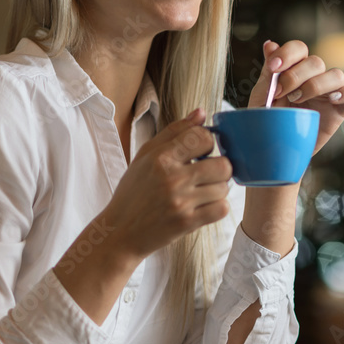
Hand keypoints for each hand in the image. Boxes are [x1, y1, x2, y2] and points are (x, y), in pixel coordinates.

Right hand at [100, 108, 232, 260]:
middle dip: (219, 168)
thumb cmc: (133, 191)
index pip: (204, 137)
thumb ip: (175, 131)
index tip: (201, 152)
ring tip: (201, 192)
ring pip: (223, 188)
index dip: (208, 143)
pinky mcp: (187, 223)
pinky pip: (221, 209)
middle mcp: (172, 178)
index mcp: (160, 157)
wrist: (119, 231)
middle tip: (206, 173)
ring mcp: (180, 202)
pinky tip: (203, 206)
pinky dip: (217, 207)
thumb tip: (201, 113)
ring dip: (217, 189)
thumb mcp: (146, 155)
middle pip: (223, 165)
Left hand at [248, 40, 343, 154]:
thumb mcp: (262, 96)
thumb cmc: (269, 120)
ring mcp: (330, 93)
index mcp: (295, 68)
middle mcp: (315, 77)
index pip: (299, 48)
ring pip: (336, 75)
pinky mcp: (341, 110)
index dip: (287, 54)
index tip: (273, 69)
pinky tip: (331, 100)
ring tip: (298, 100)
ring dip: (316, 85)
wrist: (277, 149)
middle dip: (295, 76)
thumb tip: (270, 44)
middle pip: (316, 62)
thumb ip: (268, 72)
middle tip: (279, 94)